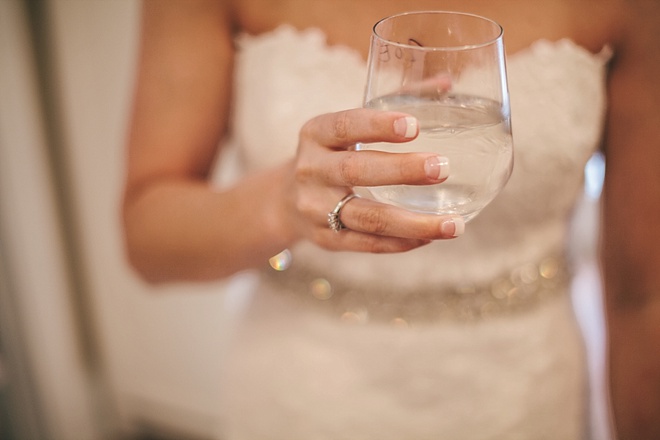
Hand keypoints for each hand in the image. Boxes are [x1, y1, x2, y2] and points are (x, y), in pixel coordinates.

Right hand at [280, 108, 464, 252]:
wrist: (288, 199)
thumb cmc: (334, 152)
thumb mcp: (350, 125)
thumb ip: (396, 101)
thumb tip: (447, 83)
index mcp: (316, 134)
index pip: (344, 125)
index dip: (377, 126)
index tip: (414, 126)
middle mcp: (311, 170)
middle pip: (355, 171)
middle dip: (401, 171)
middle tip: (442, 168)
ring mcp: (315, 208)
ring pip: (366, 217)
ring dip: (412, 222)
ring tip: (453, 225)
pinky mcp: (326, 239)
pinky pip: (366, 244)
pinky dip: (400, 243)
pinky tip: (430, 237)